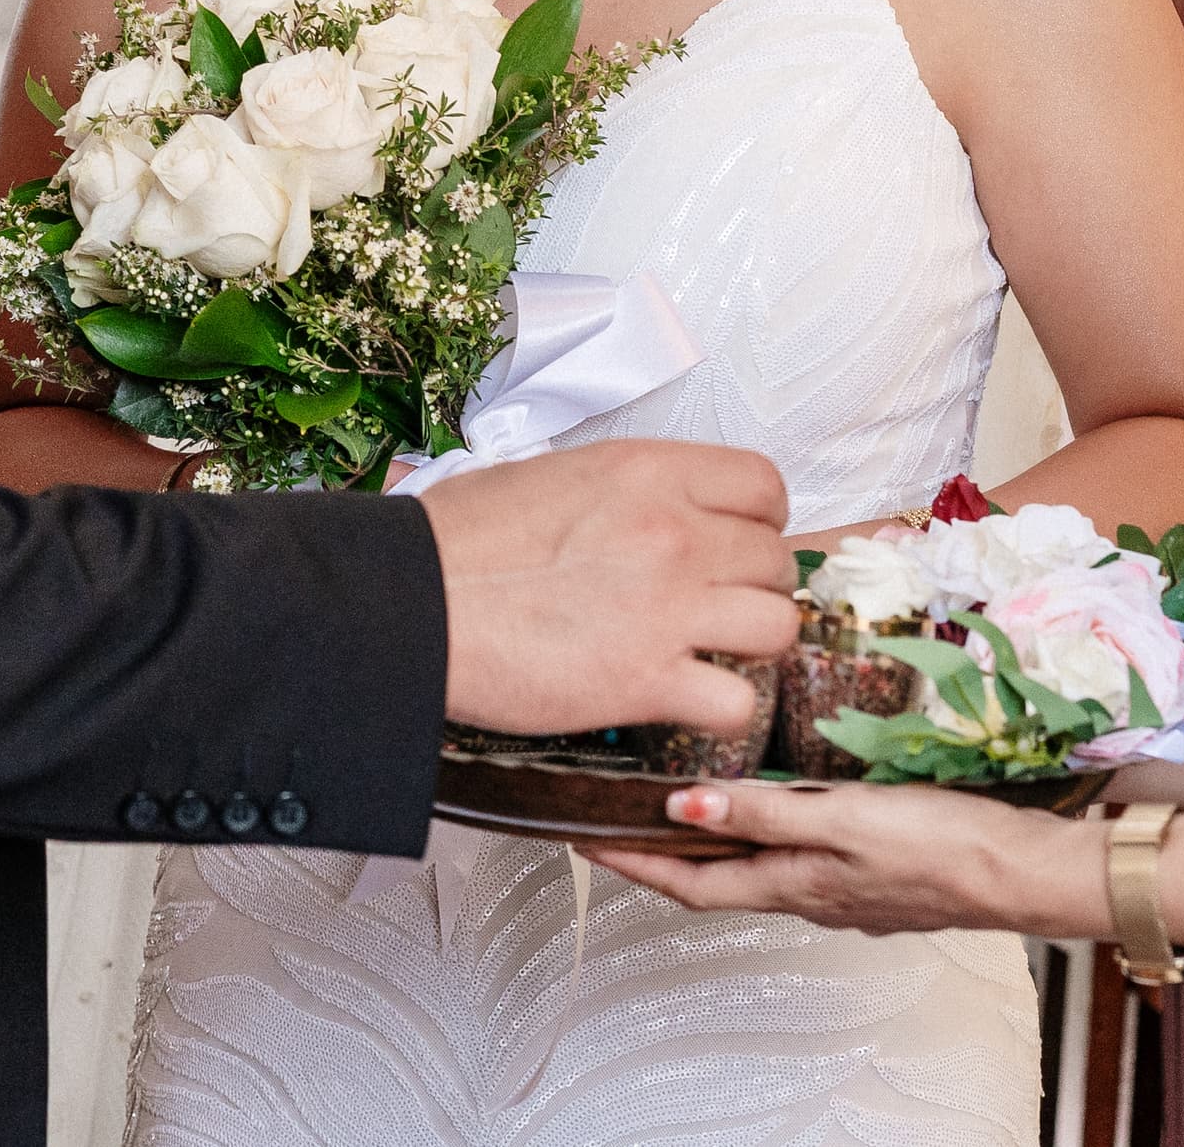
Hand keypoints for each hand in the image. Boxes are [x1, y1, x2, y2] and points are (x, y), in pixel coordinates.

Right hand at [423, 439, 795, 736]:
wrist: (408, 603)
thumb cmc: (455, 542)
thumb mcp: (550, 476)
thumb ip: (618, 490)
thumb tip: (642, 504)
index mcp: (647, 472)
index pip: (764, 485)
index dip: (759, 519)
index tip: (736, 540)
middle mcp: (672, 532)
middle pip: (775, 559)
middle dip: (752, 585)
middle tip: (716, 604)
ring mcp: (666, 608)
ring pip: (775, 627)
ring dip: (748, 645)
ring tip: (710, 653)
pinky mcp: (646, 681)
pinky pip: (736, 702)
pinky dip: (718, 710)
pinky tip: (684, 702)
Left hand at [586, 781, 1102, 939]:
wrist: (1021, 871)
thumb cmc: (939, 845)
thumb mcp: (840, 821)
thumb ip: (763, 816)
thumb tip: (680, 809)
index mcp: (793, 886)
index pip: (688, 883)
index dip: (632, 863)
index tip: (584, 841)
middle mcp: (811, 895)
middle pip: (716, 880)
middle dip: (662, 855)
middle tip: (619, 819)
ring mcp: (845, 889)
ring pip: (760, 869)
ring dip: (717, 844)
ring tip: (686, 804)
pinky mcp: (877, 874)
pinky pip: (802, 858)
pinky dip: (769, 835)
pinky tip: (781, 807)